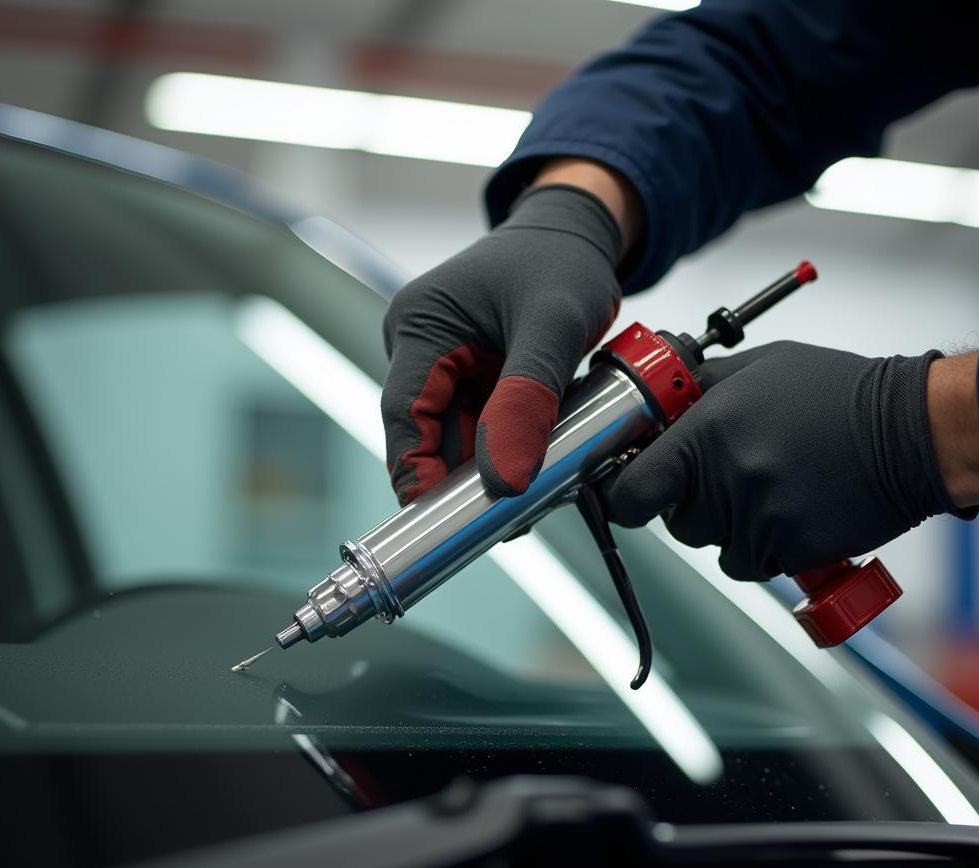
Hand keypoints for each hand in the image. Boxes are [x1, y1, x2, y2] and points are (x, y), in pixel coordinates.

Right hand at [381, 184, 620, 503]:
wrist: (576, 235)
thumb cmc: (562, 263)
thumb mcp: (553, 326)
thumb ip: (528, 399)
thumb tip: (507, 481)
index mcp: (421, 323)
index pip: (403, 412)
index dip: (416, 470)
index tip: (435, 521)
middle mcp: (420, 344)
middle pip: (426, 431)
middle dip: (459, 479)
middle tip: (497, 522)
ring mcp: (442, 361)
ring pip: (453, 435)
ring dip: (483, 469)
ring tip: (523, 502)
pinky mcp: (467, 375)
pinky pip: (476, 425)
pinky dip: (500, 449)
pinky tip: (528, 471)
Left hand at [603, 341, 969, 581]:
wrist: (913, 432)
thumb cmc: (836, 394)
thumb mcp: (758, 368)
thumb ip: (699, 389)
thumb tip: (656, 404)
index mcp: (707, 434)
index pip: (632, 492)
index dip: (625, 496)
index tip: (632, 493)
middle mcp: (727, 481)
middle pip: (675, 522)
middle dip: (692, 504)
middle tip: (728, 475)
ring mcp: (760, 519)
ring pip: (714, 545)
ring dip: (729, 527)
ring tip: (770, 487)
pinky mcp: (790, 549)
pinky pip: (752, 563)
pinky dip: (764, 547)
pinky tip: (790, 510)